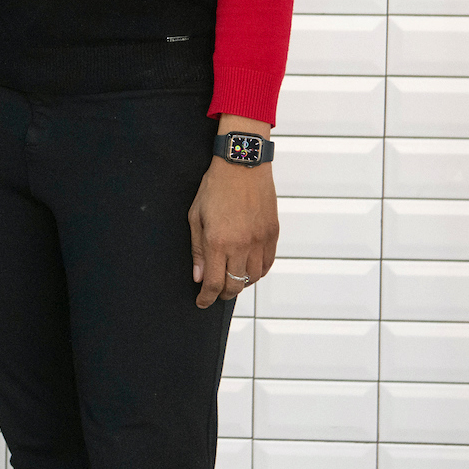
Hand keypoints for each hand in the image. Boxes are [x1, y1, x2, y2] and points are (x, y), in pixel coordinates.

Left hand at [190, 113, 278, 306]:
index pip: (213, 282)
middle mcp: (241, 245)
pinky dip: (257, 273)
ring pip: (253, 278)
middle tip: (214, 293)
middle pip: (234, 285)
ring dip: (241, 284)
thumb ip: (197, 250)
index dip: (206, 297)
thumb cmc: (215, 187)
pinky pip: (267, 264)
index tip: (201, 303)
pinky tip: (248, 270)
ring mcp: (260, 241)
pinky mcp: (273, 235)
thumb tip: (197, 277)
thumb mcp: (195, 217)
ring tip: (231, 281)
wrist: (243, 165)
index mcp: (218, 242)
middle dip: (222, 294)